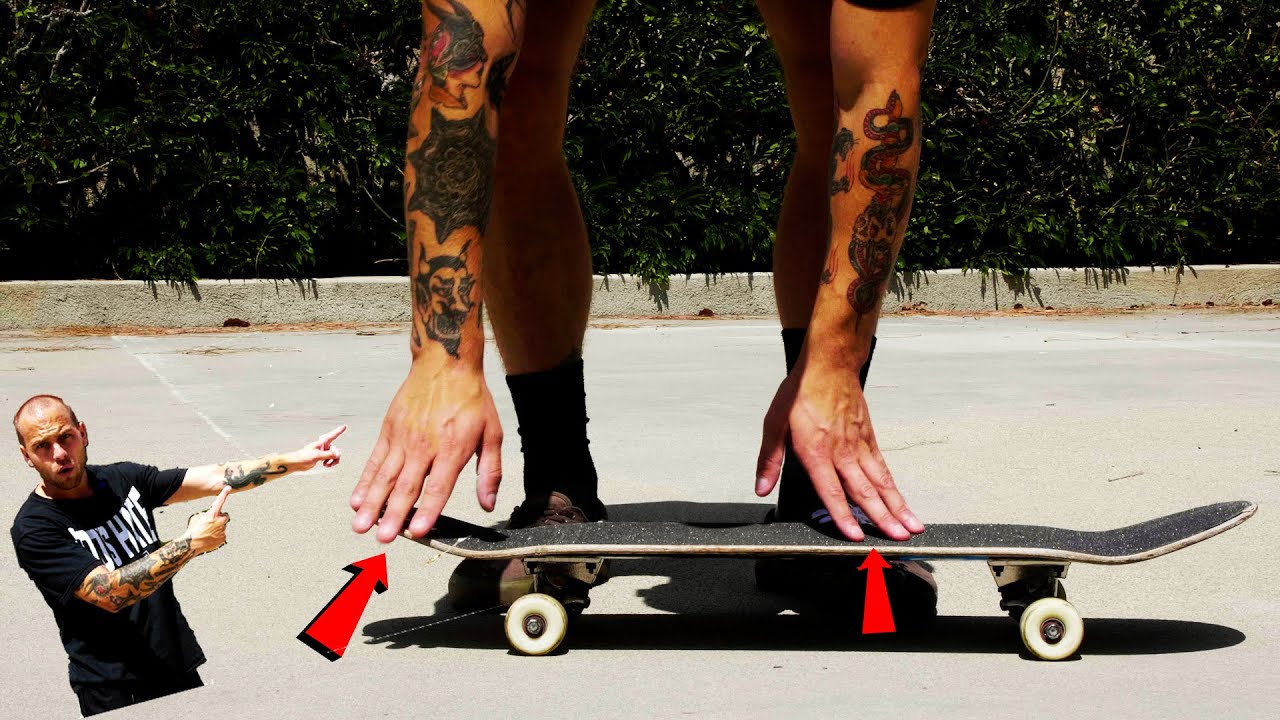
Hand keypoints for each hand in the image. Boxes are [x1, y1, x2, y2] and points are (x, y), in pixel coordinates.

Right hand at [185, 486, 230, 554]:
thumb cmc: (192, 530)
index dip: (224, 493)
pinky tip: (209, 538)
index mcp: (212, 514)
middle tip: (210, 523)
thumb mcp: (197, 518)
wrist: (191, 545)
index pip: (219, 501)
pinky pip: (222, 534)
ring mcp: (223, 530)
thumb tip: (211, 515)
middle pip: (224, 516)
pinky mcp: (223, 538)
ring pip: (222, 526)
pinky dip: (217, 535)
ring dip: (217, 527)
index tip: (228, 487)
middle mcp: (220, 521)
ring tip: (207, 532)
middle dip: (219, 518)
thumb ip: (207, 514)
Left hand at [289, 425, 346, 469]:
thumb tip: (338, 454)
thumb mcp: (317, 455)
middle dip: (334, 456)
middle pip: (336, 450)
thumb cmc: (304, 457)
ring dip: (333, 461)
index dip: (339, 431)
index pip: (333, 435)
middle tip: (329, 461)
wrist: (297, 463)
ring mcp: (324, 452)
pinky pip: (332, 459)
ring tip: (327, 465)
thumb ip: (328, 454)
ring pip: (335, 455)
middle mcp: (324, 446)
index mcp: (322, 442)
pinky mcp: (323, 457)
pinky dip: (330, 463)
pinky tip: (325, 465)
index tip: (345, 426)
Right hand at [351, 360, 502, 542]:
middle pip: (406, 486)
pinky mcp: (389, 430)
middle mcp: (424, 445)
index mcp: (452, 448)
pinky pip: (375, 460)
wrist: (445, 361)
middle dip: (393, 514)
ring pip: (385, 476)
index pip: (438, 486)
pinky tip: (357, 500)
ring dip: (372, 504)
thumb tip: (488, 504)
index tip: (417, 532)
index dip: (427, 511)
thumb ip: (490, 471)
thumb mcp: (492, 432)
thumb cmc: (472, 399)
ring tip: (360, 525)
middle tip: (382, 539)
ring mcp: (403, 438)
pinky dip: (365, 482)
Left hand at [755, 357, 923, 541]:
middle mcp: (841, 452)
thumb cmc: (800, 392)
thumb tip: (761, 488)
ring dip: (896, 507)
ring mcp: (858, 445)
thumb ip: (770, 460)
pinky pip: (883, 467)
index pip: (831, 491)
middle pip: (864, 491)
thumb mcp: (774, 424)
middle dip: (882, 519)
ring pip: (880, 482)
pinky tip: (902, 501)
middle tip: (898, 540)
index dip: (843, 516)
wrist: (829, 363)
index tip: (856, 536)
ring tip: (911, 527)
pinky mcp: (869, 438)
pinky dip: (894, 487)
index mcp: (815, 451)